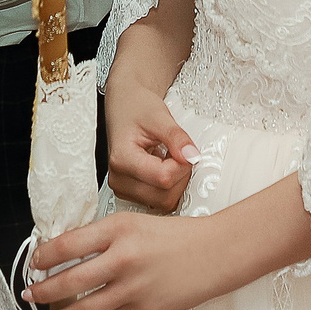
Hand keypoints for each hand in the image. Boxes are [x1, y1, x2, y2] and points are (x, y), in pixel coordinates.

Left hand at [25, 210, 226, 309]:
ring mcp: (132, 287)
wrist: (216, 252)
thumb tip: (69, 254)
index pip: (68, 244)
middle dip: (42, 291)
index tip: (34, 262)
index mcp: (118, 228)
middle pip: (70, 280)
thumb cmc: (178, 236)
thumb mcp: (135, 222)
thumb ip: (103, 237)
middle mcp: (123, 257)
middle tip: (28, 295)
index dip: (44, 256)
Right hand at [103, 86, 197, 213]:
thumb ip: (177, 137)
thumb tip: (192, 157)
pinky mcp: (131, 194)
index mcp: (121, 159)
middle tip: (176, 151)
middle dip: (180, 175)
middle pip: (165, 196)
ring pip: (164, 203)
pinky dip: (169, 187)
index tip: (182, 148)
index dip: (181, 164)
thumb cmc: (136, 107)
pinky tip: (163, 167)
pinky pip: (160, 201)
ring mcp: (123, 189)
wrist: (125, 106)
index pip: (163, 178)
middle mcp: (118, 179)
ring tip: (167, 157)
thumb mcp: (159, 115)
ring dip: (175, 182)